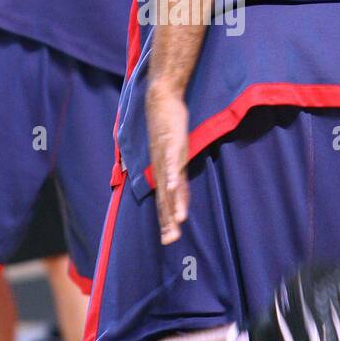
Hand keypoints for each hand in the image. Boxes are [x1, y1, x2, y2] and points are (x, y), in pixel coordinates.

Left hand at [145, 79, 188, 244]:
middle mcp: (162, 168)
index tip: (167, 240)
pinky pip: (173, 161)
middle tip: (170, 241)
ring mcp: (166, 156)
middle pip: (165, 198)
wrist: (161, 100)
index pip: (163, 201)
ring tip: (177, 221)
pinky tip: (174, 185)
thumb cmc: (166, 127)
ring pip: (170, 184)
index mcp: (162, 172)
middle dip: (167, 220)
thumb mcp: (173, 153)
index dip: (164, 220)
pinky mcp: (173, 143)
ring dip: (173, 202)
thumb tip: (179, 189)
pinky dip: (174, 174)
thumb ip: (177, 172)